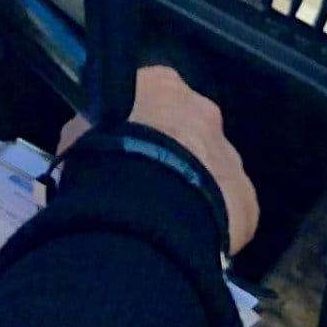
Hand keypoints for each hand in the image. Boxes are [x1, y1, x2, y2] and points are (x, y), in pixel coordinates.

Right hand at [58, 65, 258, 253]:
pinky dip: (212, 226)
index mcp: (161, 85)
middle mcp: (203, 112)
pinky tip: (188, 241)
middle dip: (172, 156)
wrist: (145, 203)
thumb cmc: (105, 157)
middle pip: (189, 133)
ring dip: (193, 191)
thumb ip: (91, 133)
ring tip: (165, 220)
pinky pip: (229, 213)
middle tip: (146, 186)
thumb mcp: (79, 136)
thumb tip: (90, 147)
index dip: (140, 123)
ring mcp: (230, 156)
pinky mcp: (247, 200)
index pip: (153, 96)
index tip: (127, 147)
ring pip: (212, 174)